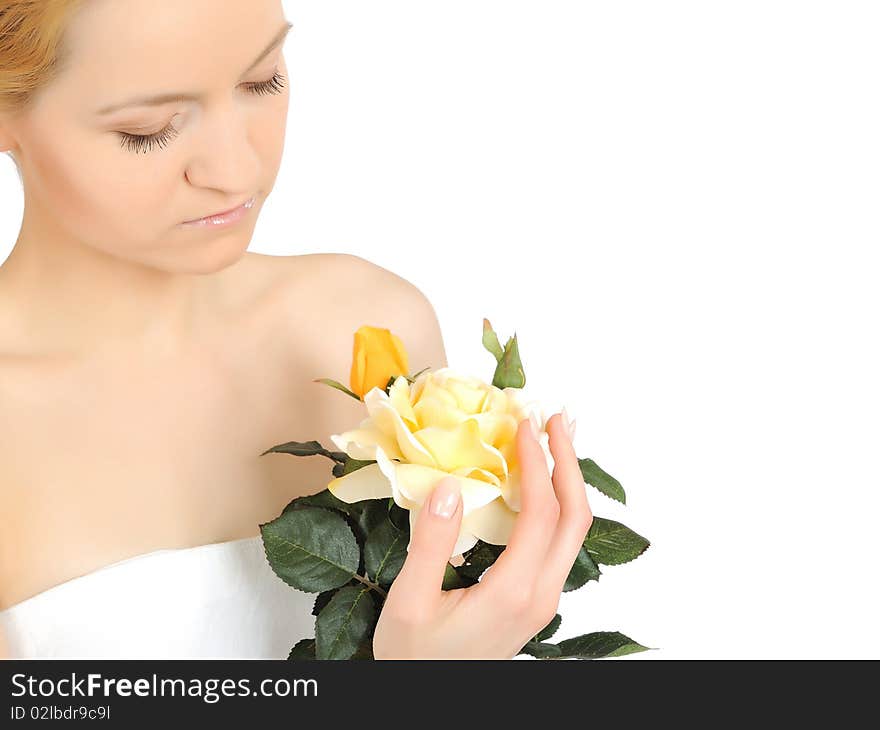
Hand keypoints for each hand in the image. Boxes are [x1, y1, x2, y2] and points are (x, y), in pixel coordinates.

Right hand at [372, 411, 592, 658]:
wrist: (429, 700)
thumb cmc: (414, 658)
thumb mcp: (409, 602)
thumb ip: (432, 544)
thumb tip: (451, 486)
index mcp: (513, 591)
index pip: (540, 512)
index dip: (536, 462)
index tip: (523, 424)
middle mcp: (541, 595)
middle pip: (575, 518)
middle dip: (568, 461)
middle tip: (555, 418)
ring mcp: (544, 601)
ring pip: (573, 531)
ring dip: (568, 481)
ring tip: (556, 441)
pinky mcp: (536, 601)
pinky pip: (559, 543)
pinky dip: (556, 505)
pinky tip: (540, 485)